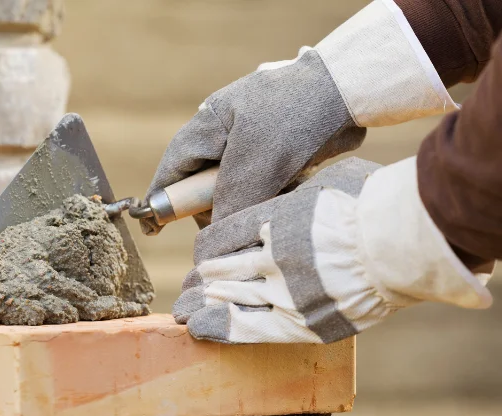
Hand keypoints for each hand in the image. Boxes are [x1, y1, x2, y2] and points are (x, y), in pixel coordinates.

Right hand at [142, 0, 457, 234]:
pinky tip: (288, 197)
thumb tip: (215, 236)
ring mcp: (255, 143)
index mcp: (208, 127)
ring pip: (239, 189)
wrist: (347, 92)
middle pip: (206, 185)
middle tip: (228, 230)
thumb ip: (230, 202)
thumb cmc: (293, 118)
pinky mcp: (281, 153)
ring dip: (250, 204)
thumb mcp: (255, 164)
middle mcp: (227, 135)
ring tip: (268, 208)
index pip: (173, 169)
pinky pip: (266, 186)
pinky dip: (272, 196)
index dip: (162, 201)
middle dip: (215, 209)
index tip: (154, 229)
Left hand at [173, 157, 492, 343]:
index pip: (222, 236)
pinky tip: (198, 329)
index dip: (207, 250)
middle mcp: (275, 255)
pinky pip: (252, 329)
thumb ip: (293, 194)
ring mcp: (289, 292)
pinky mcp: (306, 323)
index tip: (202, 257)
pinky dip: (221, 329)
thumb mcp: (327, 181)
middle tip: (190, 286)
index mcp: (277, 217)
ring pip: (230, 298)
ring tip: (188, 309)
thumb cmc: (378, 202)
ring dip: (204, 304)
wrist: (412, 241)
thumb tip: (276, 195)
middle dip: (202, 279)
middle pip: (220, 269)